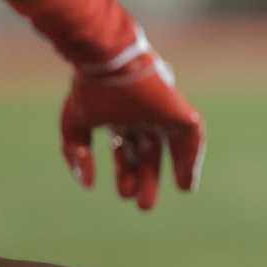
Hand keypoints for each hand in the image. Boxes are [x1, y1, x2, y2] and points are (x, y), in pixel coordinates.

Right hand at [61, 47, 205, 211]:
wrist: (111, 60)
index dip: (124, 170)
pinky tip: (186, 183)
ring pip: (170, 149)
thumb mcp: (75, 123)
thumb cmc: (92, 89)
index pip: (125, 149)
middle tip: (143, 206)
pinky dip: (189, 162)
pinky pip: (191, 142)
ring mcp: (163, 113)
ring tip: (159, 199)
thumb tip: (89, 184)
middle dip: (145, 179)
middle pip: (148, 153)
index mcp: (120, 116)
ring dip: (167, 174)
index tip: (123, 192)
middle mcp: (143, 116)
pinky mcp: (180, 112)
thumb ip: (76, 154)